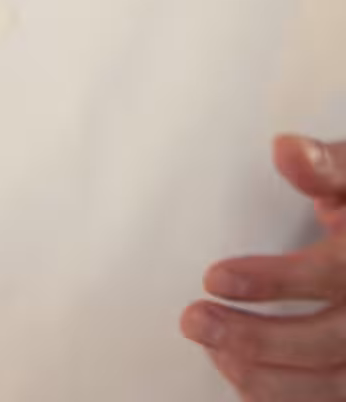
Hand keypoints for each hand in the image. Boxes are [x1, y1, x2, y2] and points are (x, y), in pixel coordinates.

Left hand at [181, 135, 345, 396]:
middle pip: (332, 343)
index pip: (334, 275)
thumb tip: (286, 150)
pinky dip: (282, 394)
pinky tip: (238, 371)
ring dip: (268, 376)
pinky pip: (330, 398)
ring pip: (334, 384)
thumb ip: (324, 164)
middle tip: (195, 320)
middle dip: (261, 339)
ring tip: (212, 349)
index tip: (215, 277)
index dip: (277, 281)